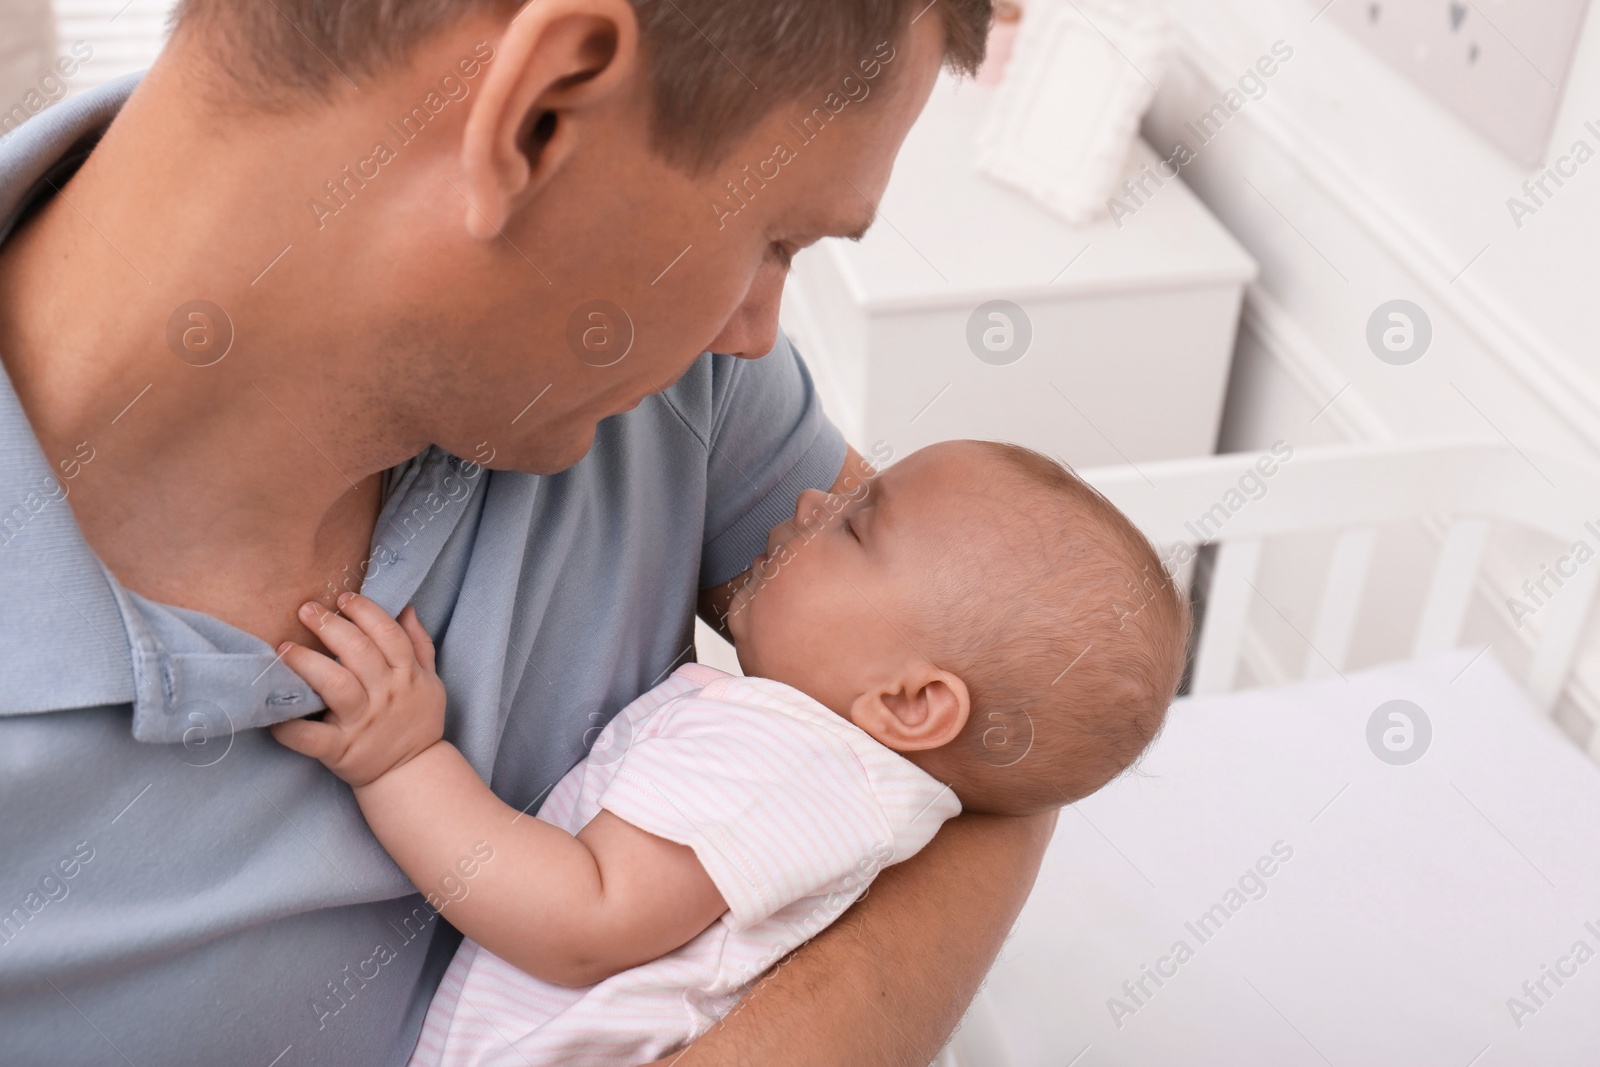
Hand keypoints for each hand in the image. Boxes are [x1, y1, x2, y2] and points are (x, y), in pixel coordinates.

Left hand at [270, 594, 445, 787]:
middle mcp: (385, 694)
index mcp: (407, 675)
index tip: (343, 597)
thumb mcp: (430, 681)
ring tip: (285, 646)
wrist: (412, 774)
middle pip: (359, 651)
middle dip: (330, 625)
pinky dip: (288, 726)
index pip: (387, 633)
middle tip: (306, 609)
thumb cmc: (417, 722)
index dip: (365, 611)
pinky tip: (272, 710)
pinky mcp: (339, 750)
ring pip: (334, 684)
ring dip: (307, 662)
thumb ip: (419, 645)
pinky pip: (310, 737)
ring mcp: (362, 722)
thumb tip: (404, 609)